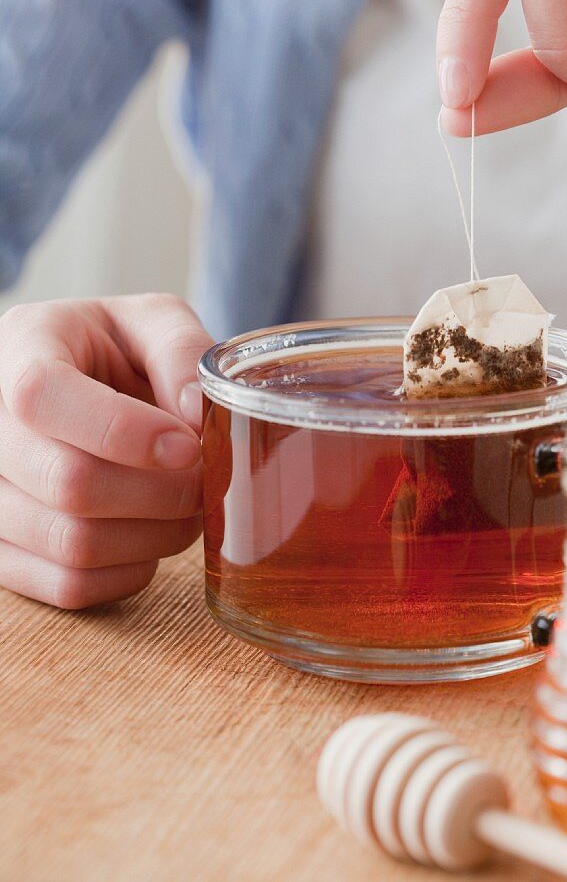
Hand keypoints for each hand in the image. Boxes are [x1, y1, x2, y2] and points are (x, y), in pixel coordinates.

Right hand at [0, 294, 212, 607]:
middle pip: (67, 482)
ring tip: (188, 506)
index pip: (41, 396)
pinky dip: (130, 571)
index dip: (123, 431)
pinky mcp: (3, 550)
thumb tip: (197, 410)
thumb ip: (179, 350)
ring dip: (156, 535)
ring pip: (72, 543)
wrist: (81, 386)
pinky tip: (149, 535)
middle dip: (163, 492)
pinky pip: (68, 586)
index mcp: (20, 348)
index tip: (189, 445)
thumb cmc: (114, 350)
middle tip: (206, 480)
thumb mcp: (150, 321)